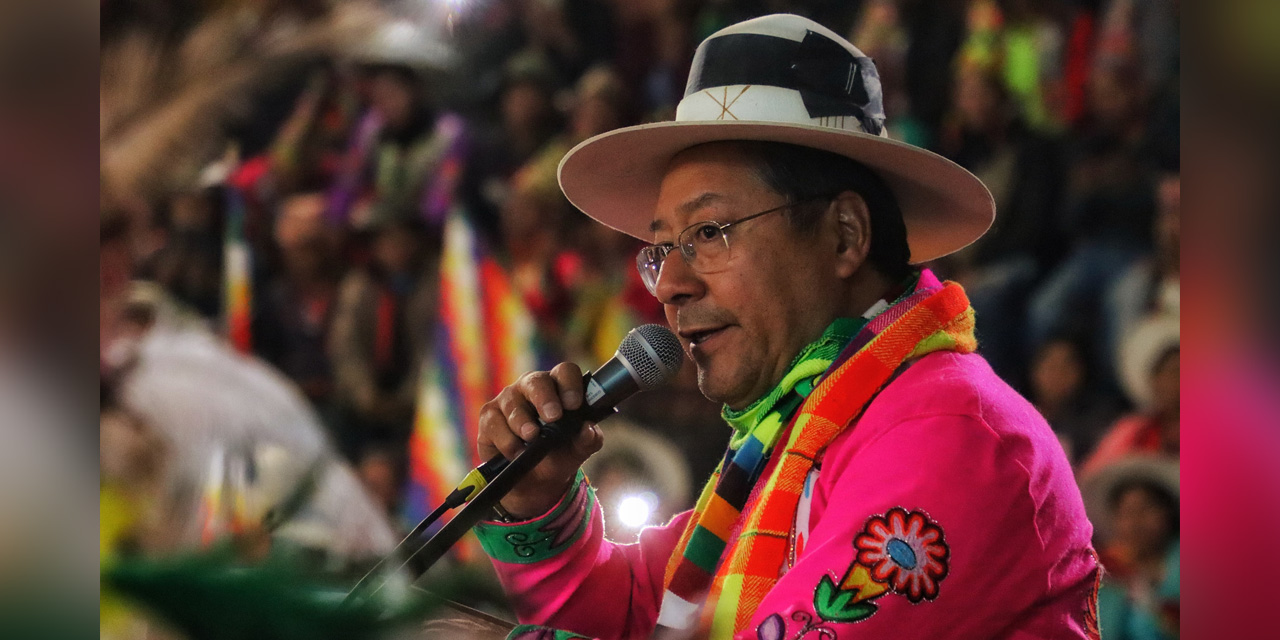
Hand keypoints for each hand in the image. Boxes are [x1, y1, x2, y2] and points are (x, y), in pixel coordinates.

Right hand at [477, 362, 603, 518]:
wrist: (535, 482)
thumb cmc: (558, 455)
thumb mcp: (577, 451)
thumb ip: (588, 439)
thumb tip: (589, 429)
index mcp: (558, 388)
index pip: (565, 372)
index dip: (570, 384)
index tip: (574, 403)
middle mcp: (531, 388)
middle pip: (536, 381)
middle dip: (545, 398)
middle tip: (553, 416)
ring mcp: (508, 400)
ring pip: (513, 404)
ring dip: (523, 422)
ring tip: (531, 437)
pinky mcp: (489, 417)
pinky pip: (495, 424)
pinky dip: (507, 440)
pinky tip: (515, 451)